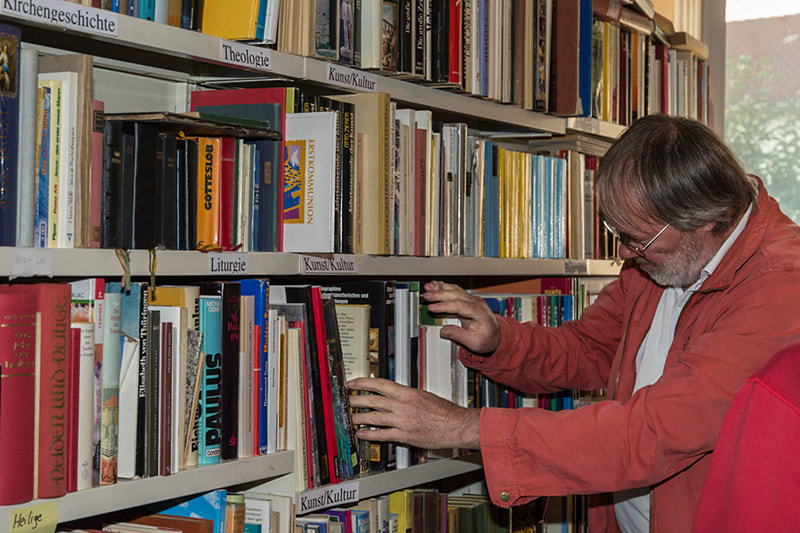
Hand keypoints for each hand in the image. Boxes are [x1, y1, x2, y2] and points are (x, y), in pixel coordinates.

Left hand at [348, 378, 480, 449]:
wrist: (456, 426)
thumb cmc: (445, 412)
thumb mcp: (424, 395)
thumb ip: (407, 396)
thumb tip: (394, 395)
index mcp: (408, 393)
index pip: (380, 384)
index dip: (364, 383)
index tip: (353, 383)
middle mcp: (403, 405)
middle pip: (373, 400)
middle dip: (356, 400)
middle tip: (346, 400)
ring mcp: (402, 421)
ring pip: (374, 417)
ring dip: (359, 417)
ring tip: (349, 418)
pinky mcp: (404, 435)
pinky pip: (382, 435)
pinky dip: (370, 434)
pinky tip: (362, 434)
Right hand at [422, 280, 500, 354]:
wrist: (496, 335)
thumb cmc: (488, 338)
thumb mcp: (475, 342)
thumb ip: (459, 335)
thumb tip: (444, 331)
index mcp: (480, 312)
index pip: (460, 306)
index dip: (445, 306)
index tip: (433, 308)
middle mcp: (477, 303)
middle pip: (456, 295)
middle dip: (440, 294)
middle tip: (427, 295)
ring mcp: (472, 299)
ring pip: (455, 290)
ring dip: (441, 287)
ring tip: (428, 287)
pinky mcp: (467, 299)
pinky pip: (455, 290)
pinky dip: (444, 287)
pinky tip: (435, 285)